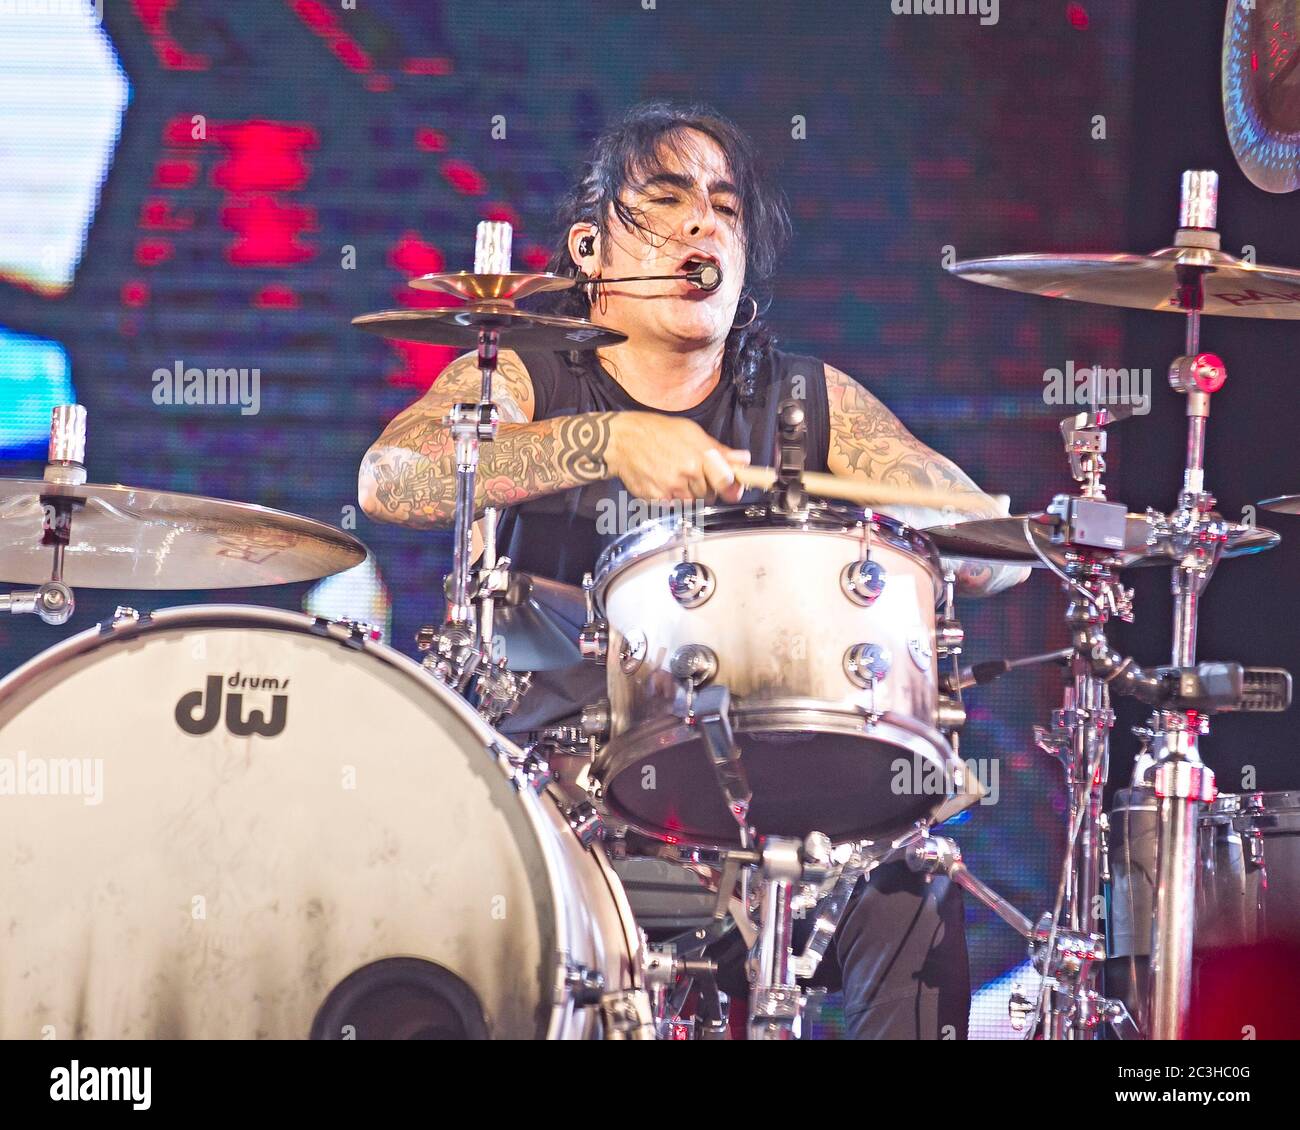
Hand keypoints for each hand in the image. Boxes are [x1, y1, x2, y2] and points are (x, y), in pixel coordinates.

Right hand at [607, 412, 750, 502]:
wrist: (622, 440)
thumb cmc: (657, 431)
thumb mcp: (691, 432)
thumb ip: (719, 449)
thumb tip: (744, 459)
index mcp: (699, 455)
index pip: (725, 481)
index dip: (732, 487)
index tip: (734, 487)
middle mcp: (686, 473)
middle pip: (710, 494)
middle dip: (707, 487)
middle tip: (696, 473)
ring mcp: (671, 488)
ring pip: (692, 502)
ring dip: (690, 493)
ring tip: (678, 475)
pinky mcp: (657, 498)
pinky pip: (673, 505)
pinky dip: (672, 497)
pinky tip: (664, 481)